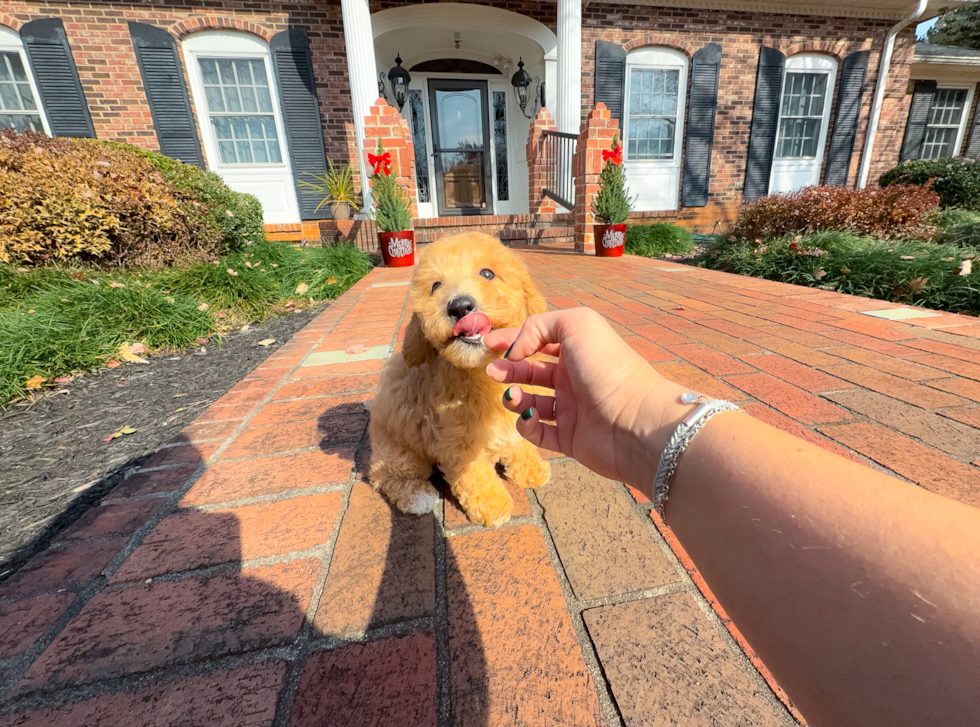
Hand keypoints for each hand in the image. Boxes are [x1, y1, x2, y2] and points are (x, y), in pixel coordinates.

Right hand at [484, 307, 691, 490]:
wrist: (635, 421)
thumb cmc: (609, 368)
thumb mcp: (576, 325)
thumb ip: (538, 327)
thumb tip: (515, 352)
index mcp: (578, 349)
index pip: (538, 339)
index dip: (512, 339)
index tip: (487, 342)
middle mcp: (574, 377)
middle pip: (531, 370)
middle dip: (508, 369)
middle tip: (493, 371)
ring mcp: (571, 409)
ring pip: (531, 401)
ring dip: (515, 397)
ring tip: (512, 395)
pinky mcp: (569, 438)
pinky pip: (538, 432)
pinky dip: (526, 424)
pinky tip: (529, 416)